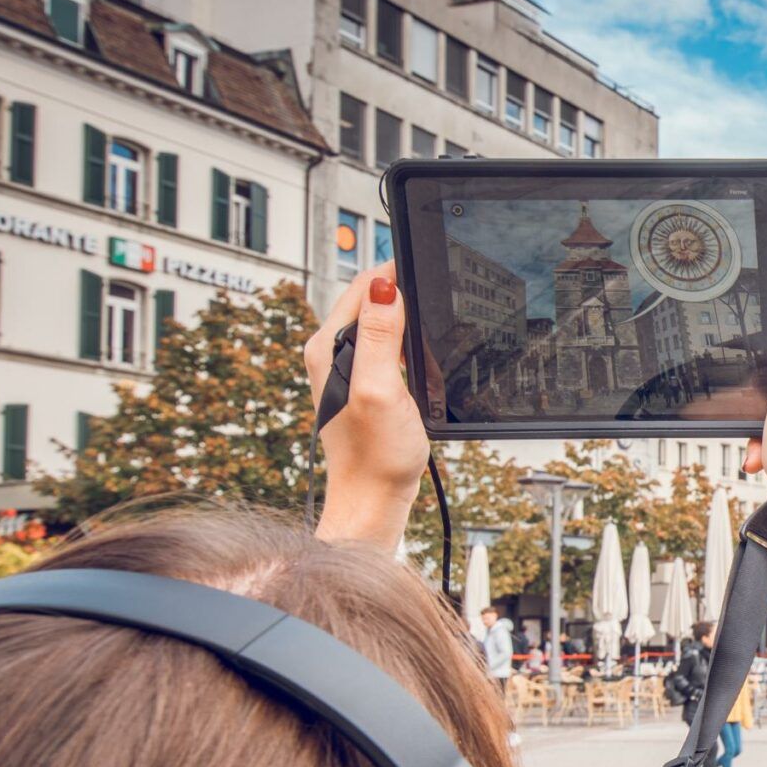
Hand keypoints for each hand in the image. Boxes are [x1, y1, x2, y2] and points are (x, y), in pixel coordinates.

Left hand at [308, 273, 427, 554]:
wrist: (374, 497)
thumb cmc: (376, 454)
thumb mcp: (381, 389)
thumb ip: (379, 335)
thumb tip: (383, 286)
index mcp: (328, 346)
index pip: (363, 285)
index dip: (397, 272)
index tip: (430, 269)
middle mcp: (331, 352)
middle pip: (372, 299)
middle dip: (404, 294)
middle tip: (438, 302)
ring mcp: (346, 367)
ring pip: (381, 321)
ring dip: (408, 320)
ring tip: (433, 328)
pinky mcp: (363, 383)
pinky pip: (387, 346)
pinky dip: (408, 344)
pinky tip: (423, 359)